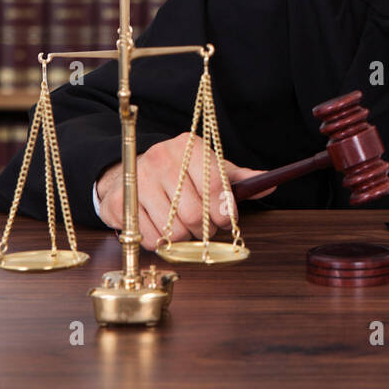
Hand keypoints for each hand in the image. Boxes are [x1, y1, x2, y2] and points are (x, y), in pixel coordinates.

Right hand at [95, 132, 274, 247]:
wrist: (130, 171)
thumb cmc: (179, 173)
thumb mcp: (209, 168)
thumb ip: (238, 178)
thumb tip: (269, 184)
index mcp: (188, 147)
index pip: (215, 184)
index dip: (225, 210)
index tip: (228, 219)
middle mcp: (161, 159)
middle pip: (194, 214)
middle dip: (204, 228)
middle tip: (204, 226)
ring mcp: (137, 180)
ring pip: (172, 230)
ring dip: (183, 237)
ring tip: (183, 225)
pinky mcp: (119, 202)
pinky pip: (149, 237)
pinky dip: (159, 241)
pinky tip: (159, 226)